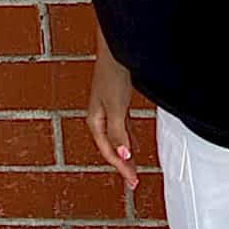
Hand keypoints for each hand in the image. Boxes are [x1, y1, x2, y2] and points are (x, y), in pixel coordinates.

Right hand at [86, 49, 138, 189]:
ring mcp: (107, 107)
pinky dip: (127, 136)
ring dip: (124, 152)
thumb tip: (123, 154)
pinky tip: (132, 141)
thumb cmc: (113, 73)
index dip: (121, 167)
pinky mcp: (116, 99)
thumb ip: (119, 132)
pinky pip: (120, 125)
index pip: (109, 150)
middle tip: (133, 180)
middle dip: (122, 163)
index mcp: (94, 120)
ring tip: (132, 166)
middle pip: (110, 146)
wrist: (117, 47)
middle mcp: (99, 115)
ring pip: (115, 136)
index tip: (133, 181)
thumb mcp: (117, 107)